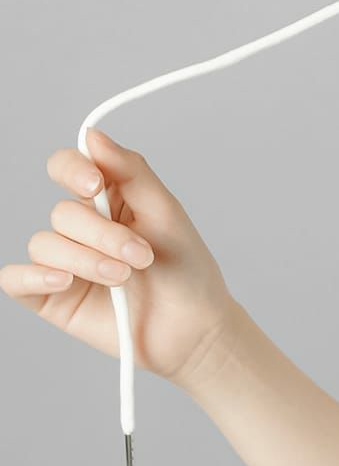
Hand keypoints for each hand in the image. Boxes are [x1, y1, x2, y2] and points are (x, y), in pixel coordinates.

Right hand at [3, 124, 235, 386]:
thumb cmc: (187, 272)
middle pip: (61, 212)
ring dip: (87, 260)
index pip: (68, 167)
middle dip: (103, 234)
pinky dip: (35, 277)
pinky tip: (65, 281)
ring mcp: (63, 262)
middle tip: (143, 256)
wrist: (194, 330)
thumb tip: (92, 135)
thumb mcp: (166, 213)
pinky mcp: (51, 297)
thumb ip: (131, 172)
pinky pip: (16, 279)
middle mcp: (81, 227)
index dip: (73, 170)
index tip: (94, 186)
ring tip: (124, 278)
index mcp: (108, 199)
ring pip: (45, 244)